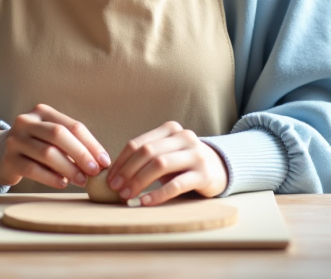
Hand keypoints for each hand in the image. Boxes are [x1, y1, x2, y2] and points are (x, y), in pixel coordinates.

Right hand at [0, 103, 109, 188]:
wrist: (0, 154)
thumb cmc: (36, 146)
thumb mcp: (51, 137)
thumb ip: (72, 144)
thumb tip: (101, 162)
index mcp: (43, 111)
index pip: (72, 126)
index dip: (91, 144)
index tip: (104, 161)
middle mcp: (27, 121)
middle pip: (59, 135)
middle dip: (81, 154)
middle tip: (95, 171)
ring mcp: (15, 139)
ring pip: (47, 153)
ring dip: (69, 168)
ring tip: (82, 180)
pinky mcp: (9, 159)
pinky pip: (33, 169)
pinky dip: (51, 177)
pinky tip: (63, 183)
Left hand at [105, 121, 227, 205]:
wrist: (219, 168)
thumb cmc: (183, 163)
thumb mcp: (166, 153)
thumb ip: (146, 157)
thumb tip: (114, 174)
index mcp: (170, 129)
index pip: (138, 143)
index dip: (121, 161)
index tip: (110, 178)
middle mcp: (184, 137)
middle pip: (147, 152)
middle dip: (127, 171)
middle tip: (115, 188)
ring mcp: (195, 154)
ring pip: (160, 165)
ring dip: (139, 181)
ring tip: (127, 196)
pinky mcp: (204, 174)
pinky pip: (176, 184)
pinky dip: (158, 194)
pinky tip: (145, 202)